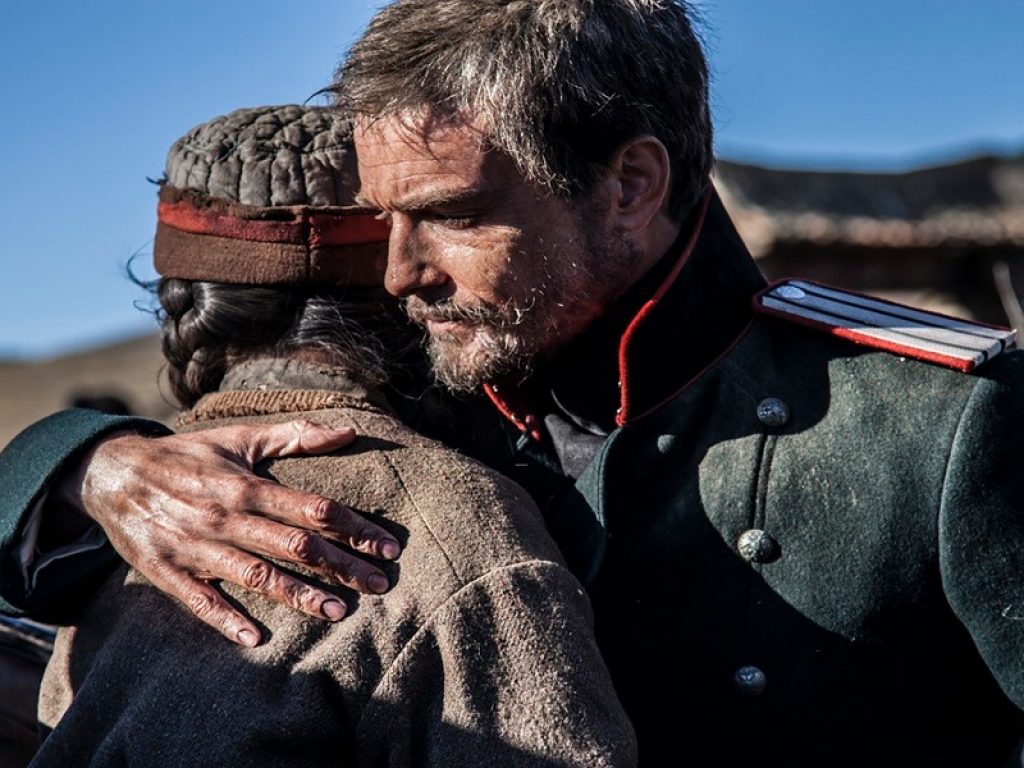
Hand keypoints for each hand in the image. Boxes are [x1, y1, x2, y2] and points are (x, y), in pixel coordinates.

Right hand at [56, 420, 400, 646]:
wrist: (112, 472)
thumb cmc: (188, 455)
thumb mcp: (239, 436)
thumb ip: (295, 435)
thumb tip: (348, 430)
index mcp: (247, 485)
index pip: (313, 509)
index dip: (355, 528)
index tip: (388, 547)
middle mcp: (226, 517)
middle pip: (294, 545)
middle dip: (341, 567)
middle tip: (380, 585)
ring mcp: (196, 547)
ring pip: (255, 575)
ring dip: (298, 595)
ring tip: (338, 612)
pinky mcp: (168, 571)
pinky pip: (200, 600)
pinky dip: (225, 619)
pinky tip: (255, 638)